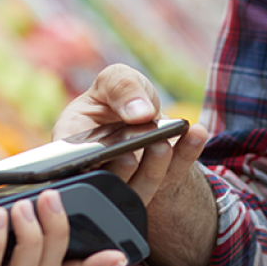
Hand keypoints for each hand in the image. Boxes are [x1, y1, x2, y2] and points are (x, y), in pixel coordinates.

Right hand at [54, 64, 209, 206]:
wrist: (145, 111)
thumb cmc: (118, 96)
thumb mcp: (115, 80)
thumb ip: (121, 88)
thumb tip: (139, 113)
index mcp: (73, 143)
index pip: (70, 164)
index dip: (82, 165)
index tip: (98, 154)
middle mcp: (100, 168)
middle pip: (107, 180)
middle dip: (122, 167)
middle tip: (132, 148)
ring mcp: (130, 181)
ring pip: (141, 186)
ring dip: (154, 166)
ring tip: (163, 142)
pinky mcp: (161, 182)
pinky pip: (175, 173)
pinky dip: (187, 154)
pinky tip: (196, 133)